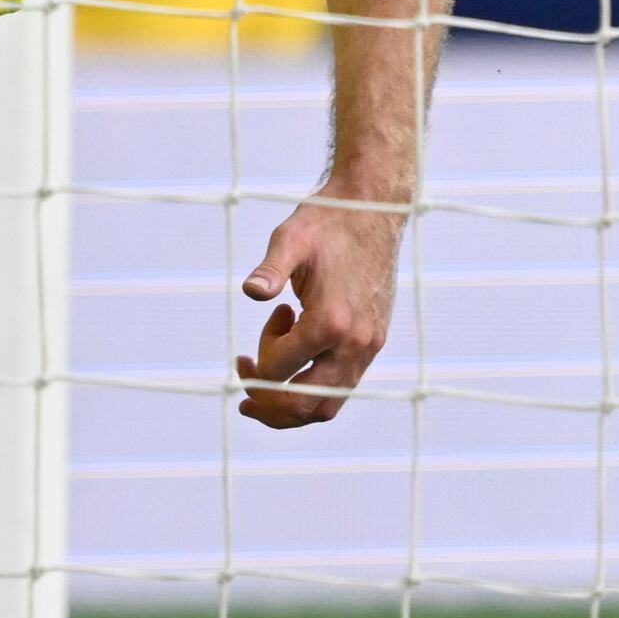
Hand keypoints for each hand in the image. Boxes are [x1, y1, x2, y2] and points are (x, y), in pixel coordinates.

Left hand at [235, 188, 402, 428]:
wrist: (374, 211)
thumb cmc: (327, 223)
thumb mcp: (291, 239)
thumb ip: (270, 270)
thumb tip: (250, 291)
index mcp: (331, 321)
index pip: (279, 370)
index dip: (257, 360)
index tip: (266, 320)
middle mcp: (354, 343)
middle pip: (303, 404)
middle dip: (265, 400)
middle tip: (244, 375)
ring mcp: (368, 348)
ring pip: (326, 406)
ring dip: (289, 406)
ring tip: (263, 386)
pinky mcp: (373, 344)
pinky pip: (342, 389)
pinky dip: (313, 389)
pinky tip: (297, 357)